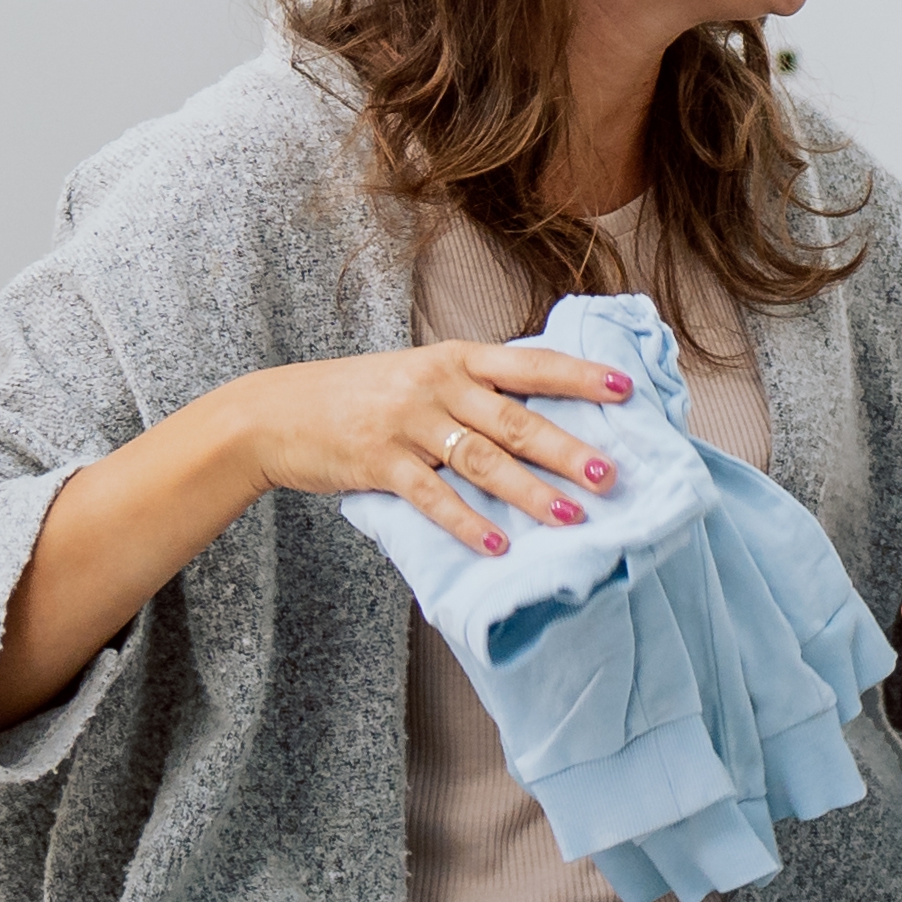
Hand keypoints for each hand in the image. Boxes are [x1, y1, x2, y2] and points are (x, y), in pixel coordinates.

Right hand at [224, 340, 632, 560]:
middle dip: (567, 449)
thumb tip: (542, 413)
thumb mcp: (419, 374)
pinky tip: (498, 543)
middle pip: (515, 419)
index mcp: (454, 358)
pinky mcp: (379, 464)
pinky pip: (432, 497)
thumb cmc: (359, 395)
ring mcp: (407, 424)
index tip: (626, 390)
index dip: (579, 377)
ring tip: (573, 516)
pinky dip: (467, 521)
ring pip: (481, 461)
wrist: (276, 412)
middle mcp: (436, 385)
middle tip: (611, 475)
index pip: (529, 365)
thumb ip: (473, 389)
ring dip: (530, 492)